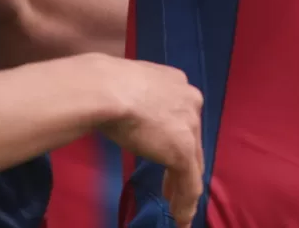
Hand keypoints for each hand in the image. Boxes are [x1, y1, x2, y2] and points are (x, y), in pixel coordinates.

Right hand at [97, 57, 204, 225]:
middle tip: (171, 188)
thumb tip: (123, 107)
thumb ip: (136, 98)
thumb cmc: (106, 84)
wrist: (106, 89)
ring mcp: (189, 126)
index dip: (174, 140)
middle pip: (191, 141)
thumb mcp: (127, 87)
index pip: (182, 119)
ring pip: (192, 165)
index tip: (164, 155)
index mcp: (177, 83)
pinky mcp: (182, 150)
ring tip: (176, 207)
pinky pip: (189, 183)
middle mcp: (190, 101)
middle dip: (181, 166)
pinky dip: (185, 203)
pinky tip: (179, 218)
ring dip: (184, 190)